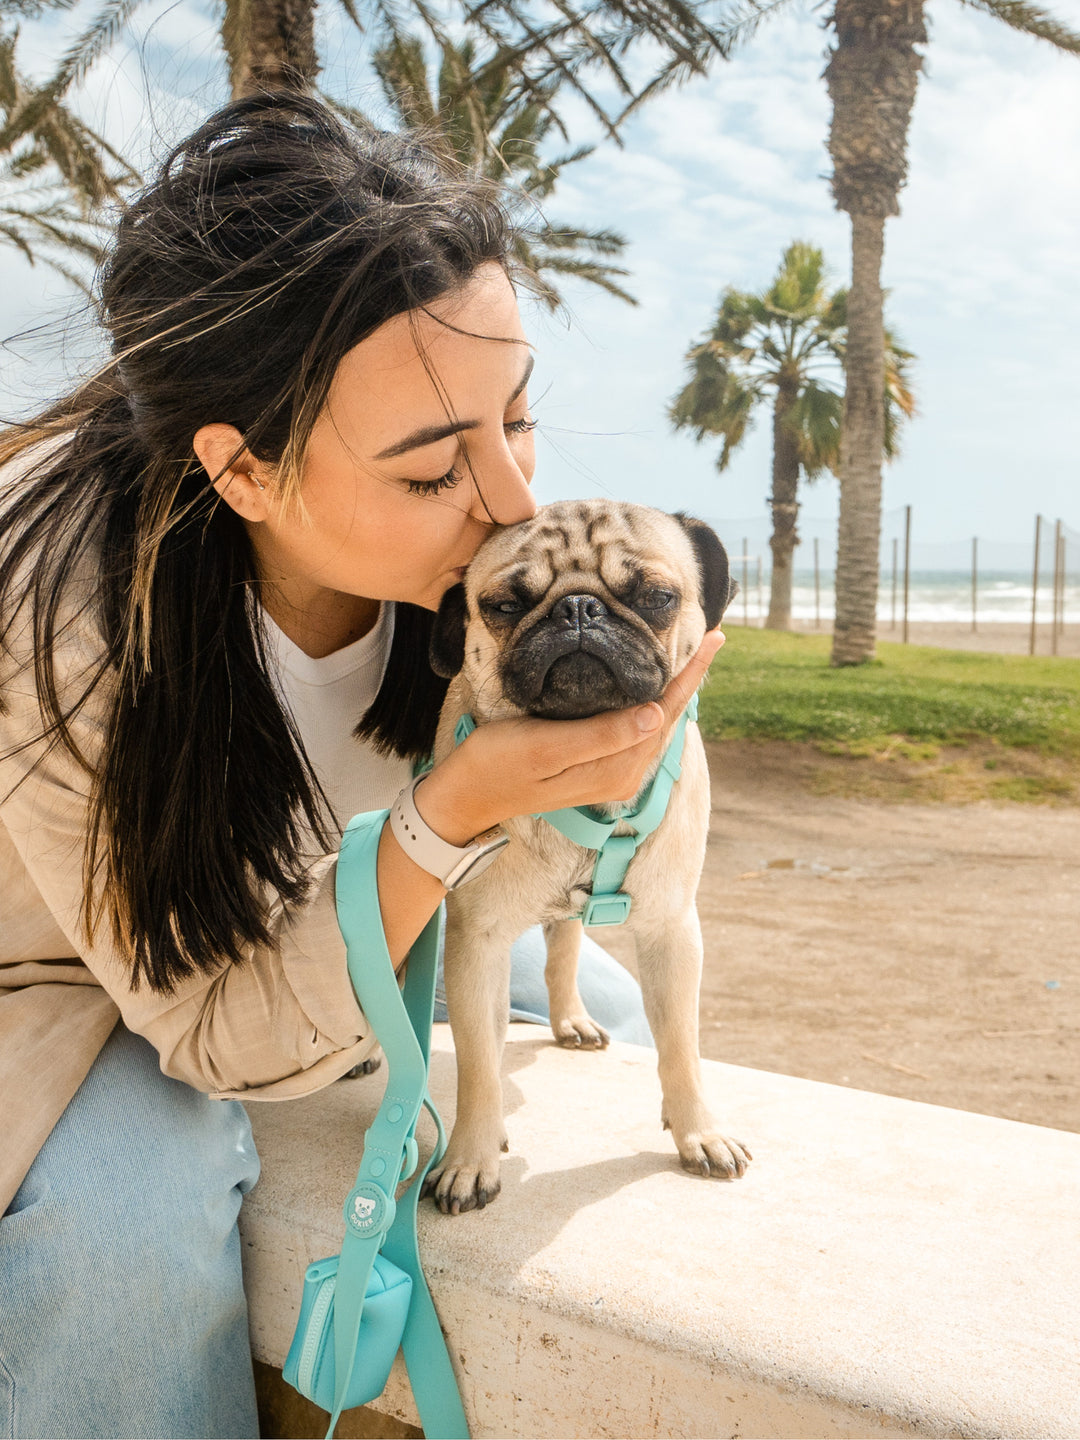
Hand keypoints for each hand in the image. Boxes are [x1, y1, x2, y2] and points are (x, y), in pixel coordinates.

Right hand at [416, 628, 724, 843]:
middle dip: (691, 678)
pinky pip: (637, 729)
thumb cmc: (497, 765)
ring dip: (675, 689)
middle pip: (668, 716)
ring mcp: (610, 772)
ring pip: (656, 723)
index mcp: (615, 768)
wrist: (466, 796)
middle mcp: (622, 774)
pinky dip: (652, 701)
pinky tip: (653, 686)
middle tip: (712, 637)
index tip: (714, 639)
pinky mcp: (596, 767)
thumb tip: (656, 715)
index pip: (666, 711)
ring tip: (693, 656)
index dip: (691, 674)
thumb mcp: (545, 747)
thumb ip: (601, 735)